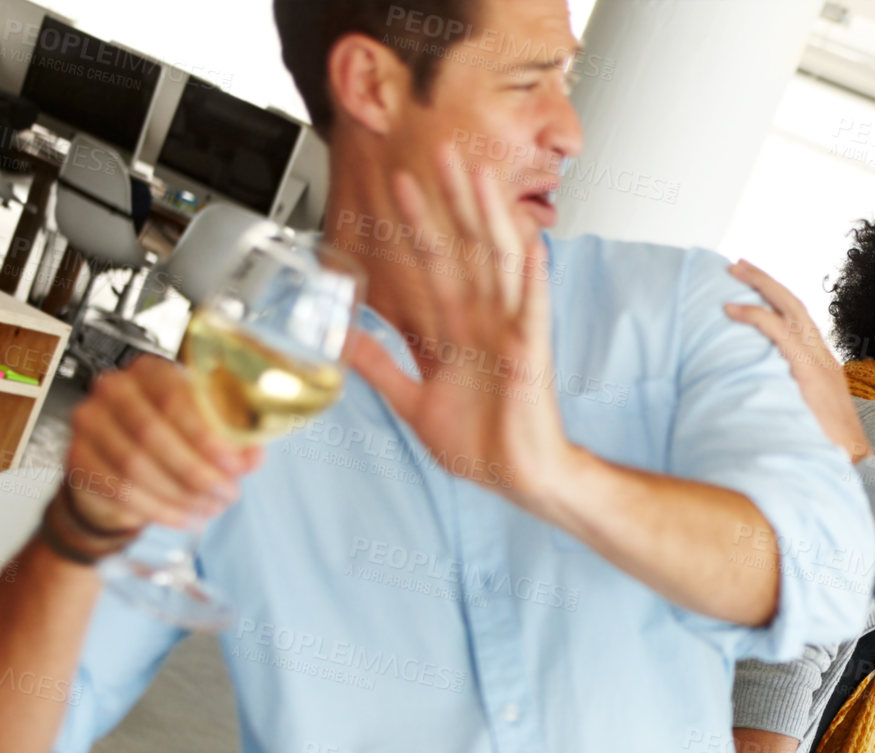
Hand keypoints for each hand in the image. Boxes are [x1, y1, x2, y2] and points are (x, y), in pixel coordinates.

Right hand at [65, 357, 260, 531]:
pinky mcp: (79, 458)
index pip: (174, 397)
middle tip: (227, 492)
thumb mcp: (213, 430)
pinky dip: (158, 509)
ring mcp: (90, 422)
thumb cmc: (176, 437)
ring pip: (134, 465)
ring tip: (211, 508)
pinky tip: (185, 517)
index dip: (207, 436)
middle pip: (151, 433)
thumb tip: (251, 456)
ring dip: (180, 494)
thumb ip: (236, 438)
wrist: (127, 463)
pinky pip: (119, 490)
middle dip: (196, 471)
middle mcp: (114, 389)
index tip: (235, 465)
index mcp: (152, 371)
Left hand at [343, 146, 573, 507]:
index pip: (432, 264)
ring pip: (498, 263)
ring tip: (480, 178)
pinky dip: (533, 277)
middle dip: (451, 202)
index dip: (415, 224)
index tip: (395, 185)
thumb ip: (380, 367)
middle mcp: (483, 322)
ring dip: (489, 219)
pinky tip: (532, 244)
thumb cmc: (480, 444)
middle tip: (437, 153)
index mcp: (455, 331)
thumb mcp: (412, 402)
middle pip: (465, 248)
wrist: (517, 477)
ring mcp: (509, 332)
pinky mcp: (530, 353)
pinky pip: (533, 308)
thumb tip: (342, 340)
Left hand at [724, 260, 870, 462]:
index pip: (799, 320)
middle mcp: (822, 355)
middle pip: (794, 304)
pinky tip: (731, 310)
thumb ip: (790, 399)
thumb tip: (761, 400)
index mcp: (822, 363)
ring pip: (788, 308)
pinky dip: (754, 316)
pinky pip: (778, 331)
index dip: (777, 300)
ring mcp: (817, 360)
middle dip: (765, 280)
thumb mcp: (809, 413)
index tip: (753, 288)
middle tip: (738, 265)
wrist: (855, 462)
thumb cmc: (829, 446)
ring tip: (732, 272)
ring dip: (759, 285)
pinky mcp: (808, 369)